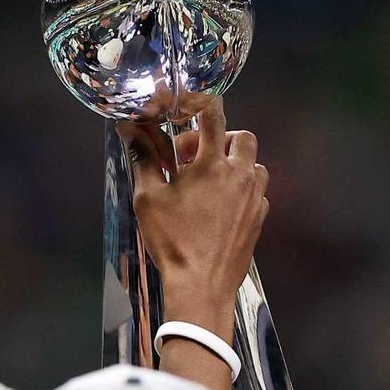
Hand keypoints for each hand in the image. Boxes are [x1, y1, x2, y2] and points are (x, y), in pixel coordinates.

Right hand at [116, 95, 268, 342]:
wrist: (202, 285)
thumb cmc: (172, 240)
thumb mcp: (148, 198)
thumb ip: (143, 159)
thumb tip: (129, 129)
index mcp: (212, 164)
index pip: (213, 114)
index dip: (198, 104)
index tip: (183, 111)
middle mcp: (239, 175)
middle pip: (242, 136)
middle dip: (220, 138)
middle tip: (194, 158)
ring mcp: (254, 198)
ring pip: (254, 164)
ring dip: (234, 164)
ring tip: (209, 182)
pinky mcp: (260, 218)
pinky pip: (257, 192)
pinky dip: (242, 189)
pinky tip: (221, 206)